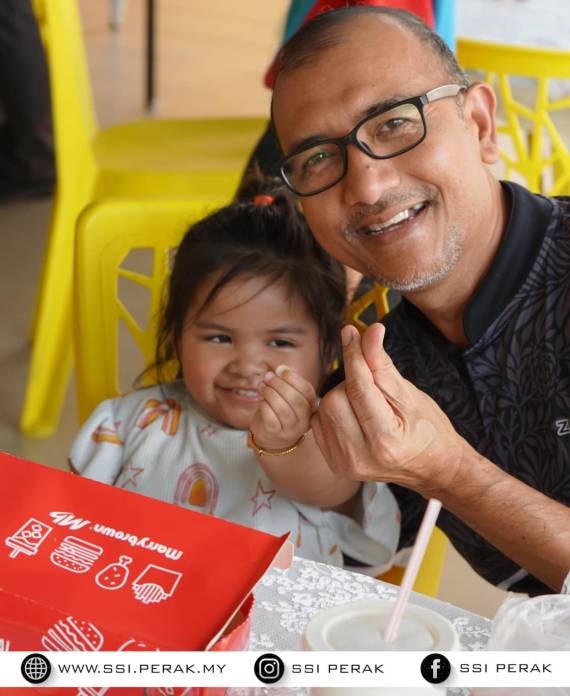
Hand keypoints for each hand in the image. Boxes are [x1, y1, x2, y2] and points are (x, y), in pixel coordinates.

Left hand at [250, 365, 317, 450]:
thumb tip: (280, 369)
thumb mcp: (287, 397)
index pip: (307, 390)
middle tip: (268, 377)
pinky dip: (264, 405)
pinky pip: (271, 417)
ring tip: (262, 387)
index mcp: (311, 408)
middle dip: (280, 384)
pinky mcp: (276, 434)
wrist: (271, 437)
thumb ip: (287, 382)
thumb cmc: (280, 412)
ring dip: (270, 393)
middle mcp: (304, 420)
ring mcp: (291, 429)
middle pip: (296, 399)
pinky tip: (261, 400)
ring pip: (283, 409)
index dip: (293, 377)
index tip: (279, 369)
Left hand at [310, 323, 464, 493]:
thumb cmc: (428, 429)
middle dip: (350, 383)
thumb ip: (382, 364)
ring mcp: (345, 463)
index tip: (351, 333)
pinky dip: (333, 411)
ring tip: (366, 404)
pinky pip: (319, 423)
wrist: (432, 467)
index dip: (354, 355)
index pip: (359, 388)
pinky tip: (353, 415)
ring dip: (341, 397)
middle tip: (372, 388)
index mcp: (385, 440)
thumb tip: (370, 331)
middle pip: (335, 399)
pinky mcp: (335, 464)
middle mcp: (360, 456)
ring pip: (325, 409)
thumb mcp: (410, 394)